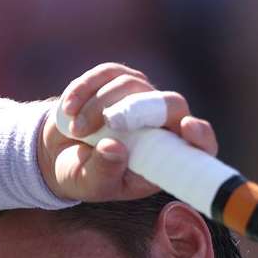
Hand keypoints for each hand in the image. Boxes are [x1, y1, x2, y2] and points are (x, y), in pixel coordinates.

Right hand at [38, 62, 217, 202]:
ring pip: (134, 86)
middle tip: (110, 122)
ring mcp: (142, 99)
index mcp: (166, 157)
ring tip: (77, 130)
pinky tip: (68, 109)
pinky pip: (109, 73)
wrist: (56, 153)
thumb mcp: (92, 184)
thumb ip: (104, 172)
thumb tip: (114, 149)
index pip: (201, 145)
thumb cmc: (84, 176)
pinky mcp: (118, 79)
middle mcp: (161, 125)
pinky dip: (85, 89)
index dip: (201, 135)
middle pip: (173, 104)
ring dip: (100, 106)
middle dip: (140, 110)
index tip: (188, 128)